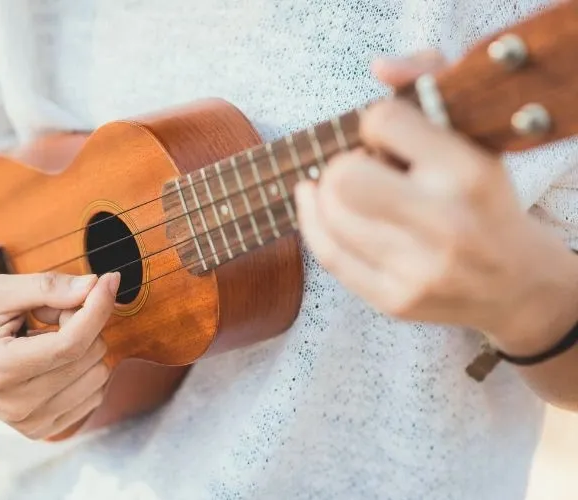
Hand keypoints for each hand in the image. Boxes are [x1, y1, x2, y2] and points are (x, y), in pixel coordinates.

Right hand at [0, 271, 120, 439]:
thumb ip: (48, 287)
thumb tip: (96, 286)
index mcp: (2, 370)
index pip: (72, 343)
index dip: (98, 308)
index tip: (109, 282)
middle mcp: (17, 405)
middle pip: (89, 356)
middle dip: (81, 323)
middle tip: (48, 313)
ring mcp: (30, 422)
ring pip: (98, 375)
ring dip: (82, 347)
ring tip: (44, 337)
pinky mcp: (41, 429)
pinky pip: (93, 395)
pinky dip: (82, 369)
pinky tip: (52, 359)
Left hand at [294, 50, 577, 352]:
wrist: (516, 284)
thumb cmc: (484, 200)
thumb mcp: (473, 138)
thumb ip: (429, 83)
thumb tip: (380, 67)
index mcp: (468, 173)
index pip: (381, 122)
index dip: (375, 123)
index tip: (387, 136)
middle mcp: (445, 223)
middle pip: (344, 177)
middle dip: (342, 164)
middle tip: (360, 167)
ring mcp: (418, 268)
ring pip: (330, 216)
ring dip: (326, 193)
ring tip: (345, 188)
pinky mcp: (395, 300)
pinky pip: (328, 255)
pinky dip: (312, 221)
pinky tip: (314, 202)